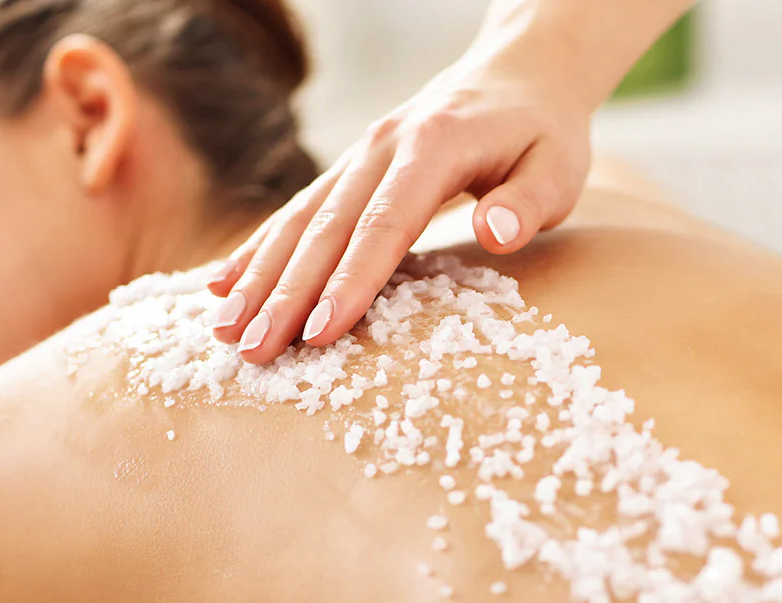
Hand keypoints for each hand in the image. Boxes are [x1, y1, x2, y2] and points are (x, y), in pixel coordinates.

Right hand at [206, 56, 591, 362]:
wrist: (518, 74)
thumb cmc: (542, 133)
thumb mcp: (558, 167)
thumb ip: (528, 202)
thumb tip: (495, 233)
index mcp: (433, 148)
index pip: (384, 224)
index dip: (350, 281)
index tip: (320, 332)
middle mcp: (383, 147)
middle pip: (326, 228)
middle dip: (285, 293)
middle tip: (251, 350)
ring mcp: (359, 155)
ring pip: (299, 220)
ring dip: (259, 277)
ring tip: (223, 329)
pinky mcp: (349, 170)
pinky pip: (296, 211)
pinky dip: (259, 248)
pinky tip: (224, 285)